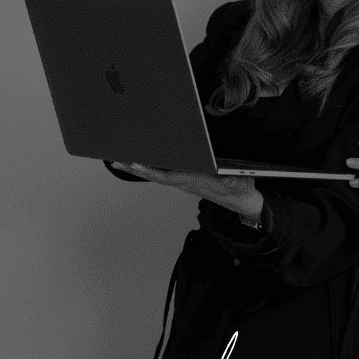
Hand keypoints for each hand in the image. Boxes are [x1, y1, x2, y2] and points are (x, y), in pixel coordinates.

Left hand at [112, 163, 264, 221]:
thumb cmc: (238, 189)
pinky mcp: (186, 177)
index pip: (167, 176)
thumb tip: (226, 174)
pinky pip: (164, 171)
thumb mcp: (239, 182)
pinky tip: (142, 161)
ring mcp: (184, 180)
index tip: (135, 164)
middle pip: (155, 175)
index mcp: (193, 181)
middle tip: (116, 160)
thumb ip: (232, 179)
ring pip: (157, 173)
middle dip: (135, 168)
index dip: (150, 170)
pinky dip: (150, 165)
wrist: (242, 199)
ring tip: (120, 160)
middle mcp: (184, 182)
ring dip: (138, 167)